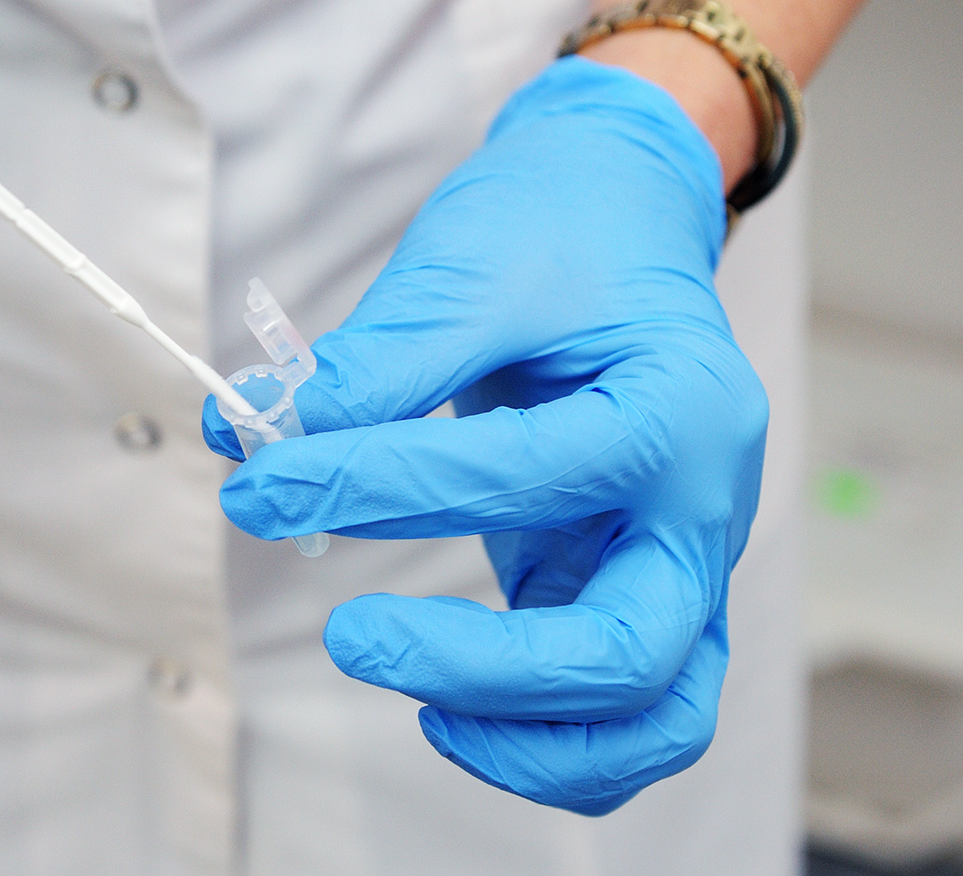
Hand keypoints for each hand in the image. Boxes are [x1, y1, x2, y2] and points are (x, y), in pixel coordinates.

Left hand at [203, 57, 767, 814]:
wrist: (620, 219)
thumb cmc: (560, 234)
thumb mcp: (473, 265)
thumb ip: (381, 360)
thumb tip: (262, 437)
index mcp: (679, 409)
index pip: (518, 476)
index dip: (372, 485)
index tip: (260, 482)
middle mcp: (701, 506)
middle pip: (630, 653)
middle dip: (480, 669)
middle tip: (349, 636)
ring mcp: (677, 559)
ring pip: (653, 719)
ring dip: (534, 743)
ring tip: (418, 704)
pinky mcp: (630, 585)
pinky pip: (618, 704)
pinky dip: (545, 733)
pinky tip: (445, 700)